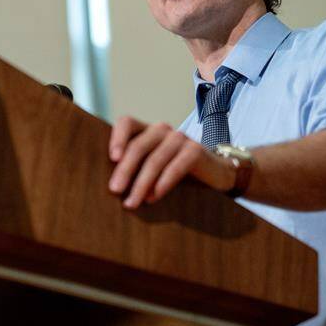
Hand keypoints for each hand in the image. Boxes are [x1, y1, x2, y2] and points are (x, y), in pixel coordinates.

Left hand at [107, 116, 231, 208]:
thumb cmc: (175, 171)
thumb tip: (110, 186)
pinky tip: (153, 198)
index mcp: (147, 131)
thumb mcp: (152, 166)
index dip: (117, 138)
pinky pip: (175, 167)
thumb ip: (134, 167)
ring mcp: (180, 138)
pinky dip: (162, 183)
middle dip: (125, 170)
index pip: (127, 123)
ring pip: (155, 160)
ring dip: (141, 184)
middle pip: (138, 146)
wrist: (215, 174)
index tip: (112, 159)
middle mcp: (162, 130)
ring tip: (132, 202)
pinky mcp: (195, 150)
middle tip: (115, 190)